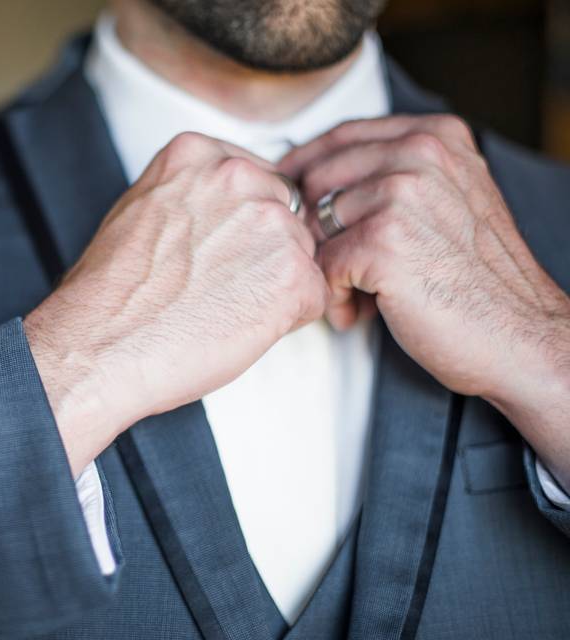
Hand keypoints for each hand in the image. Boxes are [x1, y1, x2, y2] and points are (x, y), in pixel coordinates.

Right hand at [25, 132, 327, 473]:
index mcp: (199, 153)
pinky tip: (239, 327)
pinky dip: (286, 319)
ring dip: (275, 284)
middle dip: (263, 252)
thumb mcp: (142, 209)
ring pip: (302, 255)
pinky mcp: (292, 275)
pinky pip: (314, 296)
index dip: (240, 227)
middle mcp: (239, 175)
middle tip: (218, 288)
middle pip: (284, 214)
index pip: (255, 181)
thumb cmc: (110, 294)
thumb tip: (225, 212)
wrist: (98, 346)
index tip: (214, 252)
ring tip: (223, 309)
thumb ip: (192, 195)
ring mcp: (270, 223)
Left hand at [279, 115, 569, 484]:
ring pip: (315, 226)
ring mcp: (401, 195)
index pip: (341, 137)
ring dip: (326, 268)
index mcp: (435, 137)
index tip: (289, 194)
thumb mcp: (450, 198)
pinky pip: (321, 266)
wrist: (517, 336)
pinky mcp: (382, 241)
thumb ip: (395, 174)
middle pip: (317, 181)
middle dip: (315, 229)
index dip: (306, 168)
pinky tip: (360, 313)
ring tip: (360, 296)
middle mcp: (419, 154)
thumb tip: (318, 176)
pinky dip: (334, 298)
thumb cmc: (477, 278)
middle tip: (341, 268)